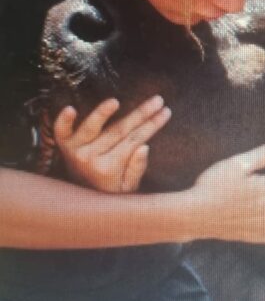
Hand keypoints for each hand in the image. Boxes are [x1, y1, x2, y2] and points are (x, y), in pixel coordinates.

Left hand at [53, 95, 171, 193]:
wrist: (80, 200)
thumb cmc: (110, 191)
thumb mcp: (129, 188)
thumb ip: (137, 168)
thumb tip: (144, 147)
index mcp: (109, 168)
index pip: (135, 140)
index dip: (152, 125)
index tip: (166, 112)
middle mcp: (91, 158)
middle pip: (119, 130)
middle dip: (141, 114)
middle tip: (158, 101)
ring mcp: (75, 151)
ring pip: (91, 127)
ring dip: (103, 112)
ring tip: (116, 101)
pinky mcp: (64, 145)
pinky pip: (61, 131)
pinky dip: (64, 120)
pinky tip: (69, 108)